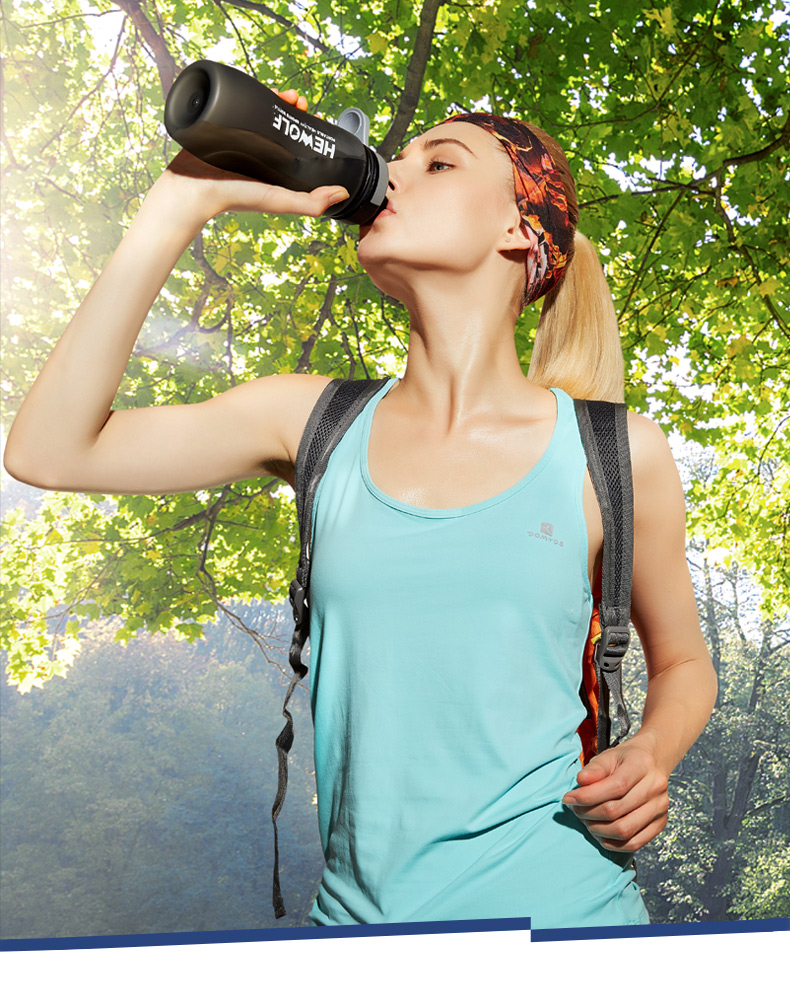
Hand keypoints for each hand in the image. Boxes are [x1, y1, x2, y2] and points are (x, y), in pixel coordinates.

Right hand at [159, 87, 349, 220]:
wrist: (192, 188)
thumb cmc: (233, 198)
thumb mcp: (278, 200)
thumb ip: (310, 203)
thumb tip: (343, 193)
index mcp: (273, 168)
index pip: (296, 143)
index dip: (308, 129)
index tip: (317, 117)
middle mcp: (259, 152)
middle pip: (280, 124)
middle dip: (293, 110)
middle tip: (300, 101)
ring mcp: (239, 138)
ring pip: (262, 113)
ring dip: (275, 100)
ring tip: (287, 94)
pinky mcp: (222, 126)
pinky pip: (238, 106)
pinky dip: (250, 95)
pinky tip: (259, 87)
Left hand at [561, 737, 669, 852]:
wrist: (652, 763)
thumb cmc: (625, 760)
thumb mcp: (608, 756)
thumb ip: (594, 769)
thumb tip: (581, 781)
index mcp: (642, 765)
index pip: (616, 786)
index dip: (588, 796)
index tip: (569, 798)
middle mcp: (655, 787)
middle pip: (617, 810)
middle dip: (588, 813)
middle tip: (575, 810)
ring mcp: (660, 808)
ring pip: (624, 830)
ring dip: (598, 830)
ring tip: (585, 820)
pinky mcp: (660, 824)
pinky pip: (634, 843)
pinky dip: (612, 843)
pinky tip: (599, 832)